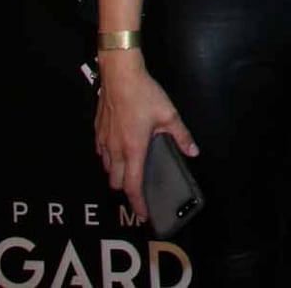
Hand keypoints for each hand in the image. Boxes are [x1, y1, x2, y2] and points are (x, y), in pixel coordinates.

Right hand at [94, 52, 197, 220]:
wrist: (120, 76)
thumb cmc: (144, 94)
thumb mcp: (169, 115)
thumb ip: (181, 136)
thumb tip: (192, 151)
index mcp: (133, 149)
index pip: (133, 185)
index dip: (138, 203)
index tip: (143, 214)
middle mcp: (115, 149)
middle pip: (116, 182)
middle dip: (127, 189)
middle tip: (139, 190)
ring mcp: (104, 141)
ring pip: (107, 168)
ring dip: (118, 174)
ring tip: (131, 170)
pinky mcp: (98, 131)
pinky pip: (102, 153)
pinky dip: (109, 158)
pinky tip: (119, 151)